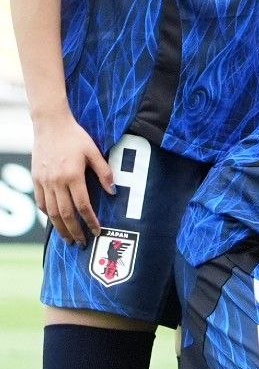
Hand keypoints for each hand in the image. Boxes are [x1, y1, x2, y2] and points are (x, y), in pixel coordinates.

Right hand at [30, 113, 111, 244]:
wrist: (50, 125)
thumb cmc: (76, 137)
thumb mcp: (94, 151)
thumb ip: (104, 172)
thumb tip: (113, 192)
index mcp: (73, 175)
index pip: (83, 206)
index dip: (90, 221)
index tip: (97, 231)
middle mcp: (56, 181)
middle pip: (65, 214)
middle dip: (74, 231)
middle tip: (81, 243)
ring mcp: (44, 181)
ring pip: (51, 211)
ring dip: (60, 227)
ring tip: (68, 238)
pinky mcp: (35, 179)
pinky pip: (41, 201)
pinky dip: (47, 214)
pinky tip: (55, 220)